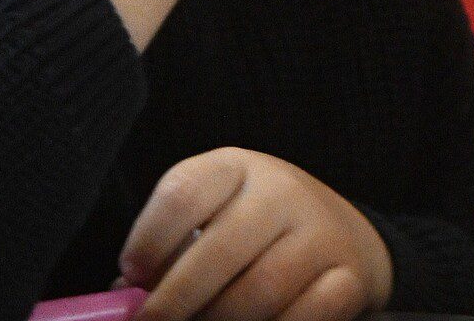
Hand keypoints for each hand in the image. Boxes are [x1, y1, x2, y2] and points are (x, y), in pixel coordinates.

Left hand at [121, 148, 391, 320]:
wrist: (345, 235)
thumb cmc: (257, 231)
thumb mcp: (216, 216)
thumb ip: (173, 250)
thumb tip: (124, 297)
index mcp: (236, 168)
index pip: (183, 192)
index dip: (148, 239)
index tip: (130, 276)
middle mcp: (281, 191)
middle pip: (218, 250)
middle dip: (174, 300)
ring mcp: (320, 233)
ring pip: (260, 290)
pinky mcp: (350, 276)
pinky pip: (306, 315)